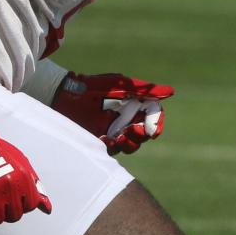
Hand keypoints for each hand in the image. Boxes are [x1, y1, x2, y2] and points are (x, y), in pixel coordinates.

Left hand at [53, 73, 173, 154]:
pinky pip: (114, 150)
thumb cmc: (92, 86)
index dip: (156, 123)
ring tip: (120, 138)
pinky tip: (107, 140)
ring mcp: (113, 131)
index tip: (151, 128)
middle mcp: (126, 119)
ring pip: (132, 145)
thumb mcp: (120, 85)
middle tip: (134, 131)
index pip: (153, 116)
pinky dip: (114, 146)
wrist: (64, 94)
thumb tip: (171, 92)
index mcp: (133, 105)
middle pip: (145, 133)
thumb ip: (144, 90)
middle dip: (143, 134)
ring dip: (131, 143)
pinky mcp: (100, 141)